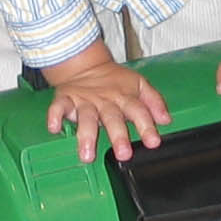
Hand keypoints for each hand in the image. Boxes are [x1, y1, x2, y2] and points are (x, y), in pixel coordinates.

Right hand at [41, 41, 170, 162]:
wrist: (85, 65)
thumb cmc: (113, 81)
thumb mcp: (139, 85)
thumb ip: (153, 101)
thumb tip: (166, 119)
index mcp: (124, 97)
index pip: (138, 111)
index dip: (147, 126)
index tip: (153, 142)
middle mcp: (105, 101)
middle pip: (112, 118)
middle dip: (118, 136)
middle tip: (123, 154)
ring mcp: (84, 100)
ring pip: (85, 118)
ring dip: (86, 135)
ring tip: (87, 155)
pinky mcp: (65, 99)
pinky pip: (58, 107)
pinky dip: (54, 116)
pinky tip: (55, 129)